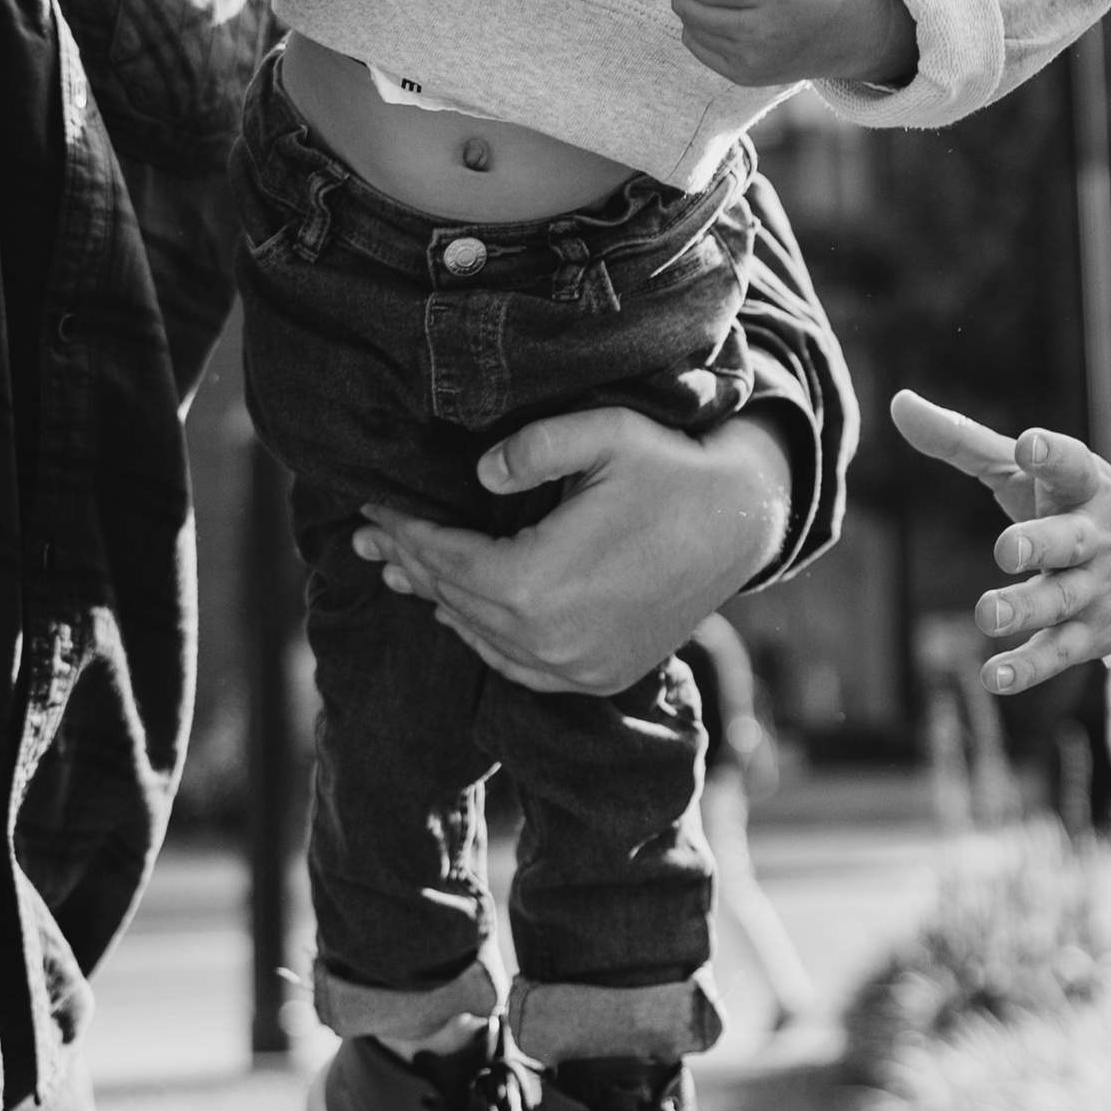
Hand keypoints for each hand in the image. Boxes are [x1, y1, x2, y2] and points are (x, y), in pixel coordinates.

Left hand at [351, 406, 794, 696]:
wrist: (743, 522)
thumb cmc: (671, 469)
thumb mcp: (604, 433)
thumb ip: (531, 447)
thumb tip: (477, 474)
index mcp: (536, 585)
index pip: (446, 558)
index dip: (406, 530)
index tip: (372, 506)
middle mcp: (548, 642)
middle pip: (456, 599)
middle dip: (411, 562)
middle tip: (367, 540)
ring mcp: (576, 669)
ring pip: (482, 637)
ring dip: (440, 601)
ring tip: (401, 572)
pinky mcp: (599, 677)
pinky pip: (520, 667)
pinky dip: (484, 638)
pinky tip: (461, 615)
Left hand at [890, 388, 1110, 692]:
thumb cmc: (1080, 501)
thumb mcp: (1031, 469)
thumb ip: (963, 439)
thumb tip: (898, 404)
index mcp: (1082, 485)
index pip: (1070, 464)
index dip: (1049, 454)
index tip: (1027, 444)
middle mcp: (1094, 536)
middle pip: (1069, 540)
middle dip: (1040, 543)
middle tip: (1006, 548)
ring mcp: (1095, 588)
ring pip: (1062, 601)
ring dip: (1026, 608)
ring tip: (987, 615)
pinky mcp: (1092, 635)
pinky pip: (1058, 652)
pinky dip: (1029, 667)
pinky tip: (994, 677)